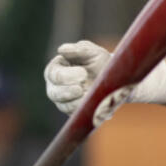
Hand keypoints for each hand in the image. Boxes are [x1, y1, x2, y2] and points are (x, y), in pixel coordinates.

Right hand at [43, 40, 165, 118]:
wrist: (112, 77)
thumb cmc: (98, 60)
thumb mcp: (91, 52)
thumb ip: (78, 50)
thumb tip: (62, 50)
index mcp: (56, 69)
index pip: (53, 75)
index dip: (65, 76)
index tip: (83, 74)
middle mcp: (56, 87)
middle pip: (54, 93)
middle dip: (67, 92)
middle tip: (81, 89)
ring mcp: (64, 102)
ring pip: (65, 106)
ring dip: (77, 103)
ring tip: (91, 96)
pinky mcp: (75, 112)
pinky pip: (78, 116)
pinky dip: (88, 111)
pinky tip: (99, 106)